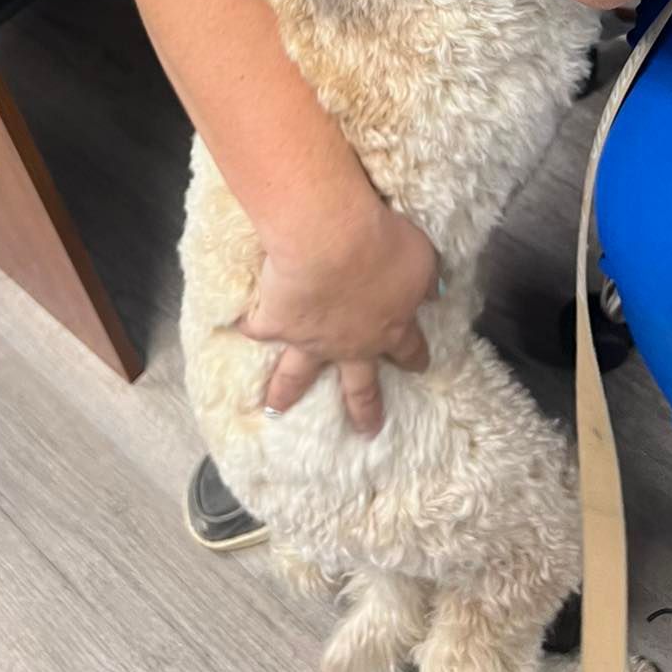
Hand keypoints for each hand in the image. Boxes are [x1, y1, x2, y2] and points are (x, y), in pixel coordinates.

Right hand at [240, 199, 439, 435]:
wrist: (332, 242)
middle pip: (359, 385)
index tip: (419, 368)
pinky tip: (237, 328)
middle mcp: (351, 343)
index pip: (408, 350)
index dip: (414, 358)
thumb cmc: (385, 245)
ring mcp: (311, 339)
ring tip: (276, 408)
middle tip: (366, 429)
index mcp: (390, 326)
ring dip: (286, 391)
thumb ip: (427, 279)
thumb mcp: (422, 258)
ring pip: (298, 375)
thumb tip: (435, 291)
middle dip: (363, 407)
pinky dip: (248, 326)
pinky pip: (258, 328)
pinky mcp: (276, 323)